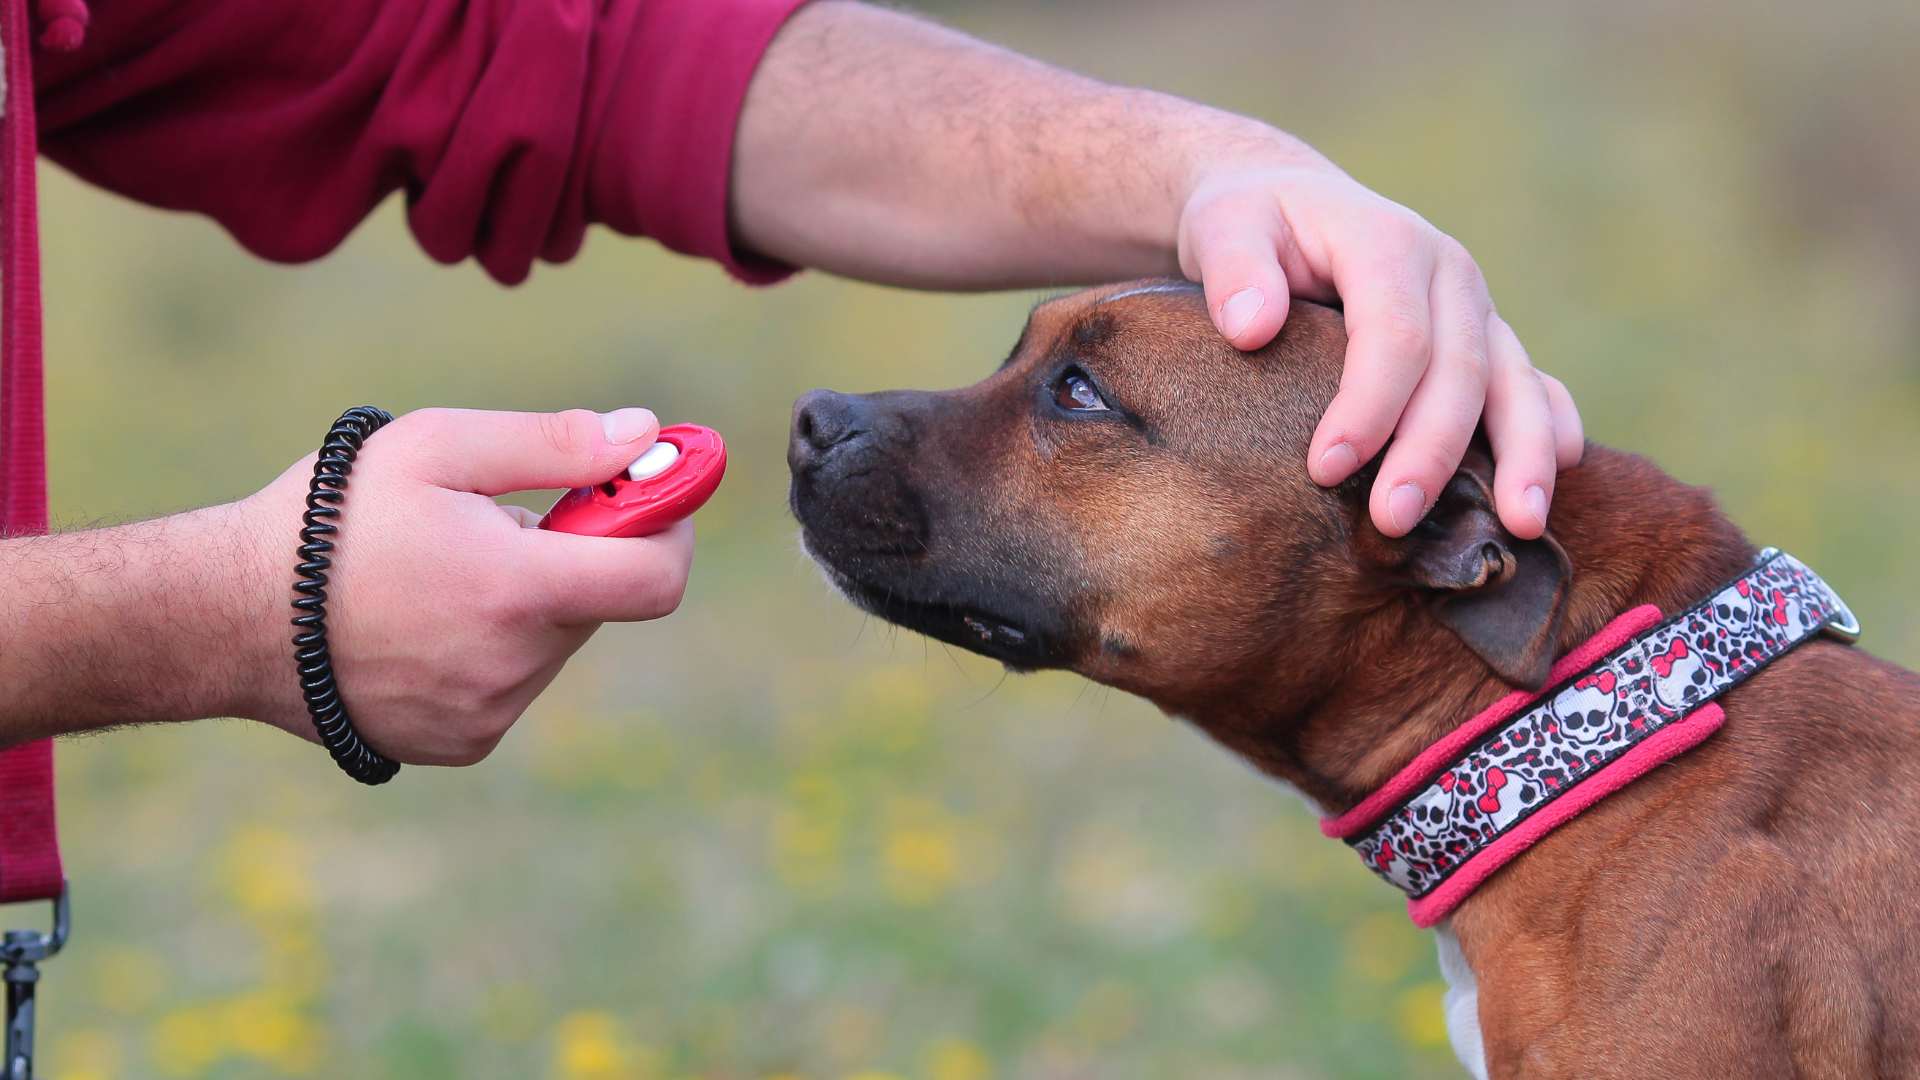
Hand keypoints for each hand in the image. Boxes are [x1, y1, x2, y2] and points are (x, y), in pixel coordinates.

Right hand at [234, 407, 693, 764]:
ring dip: (531, 602)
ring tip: (441, 574)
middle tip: (500, 522)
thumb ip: (555, 442)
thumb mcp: (438, 447)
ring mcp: (489, 713)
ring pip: (556, 642)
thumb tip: (649, 435)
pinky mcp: (463, 744)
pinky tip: (425, 622)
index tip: (654, 492)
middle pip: (602, 601)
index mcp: (518, 590)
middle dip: (577, 553)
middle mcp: (513, 665)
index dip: (670, 527)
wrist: (228, 618)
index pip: (657, 578)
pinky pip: (515, 682)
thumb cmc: (331, 518)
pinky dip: (495, 647)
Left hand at [1175, 154, 1583, 539]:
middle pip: (1458, 371)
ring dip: (1523, 455)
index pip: (1394, 335)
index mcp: (1388, 243)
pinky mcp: (1485, 337)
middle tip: (1393, 521)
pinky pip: (1533, 381)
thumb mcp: (1225, 226)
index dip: (1367, 406)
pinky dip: (1551, 425)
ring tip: (1521, 525)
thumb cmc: (1252, 223)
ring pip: (1515, 381)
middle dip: (1430, 452)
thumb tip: (1251, 327)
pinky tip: (1564, 469)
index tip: (1325, 469)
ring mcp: (1475, 308)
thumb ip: (1233, 268)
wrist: (1290, 203)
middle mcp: (1448, 272)